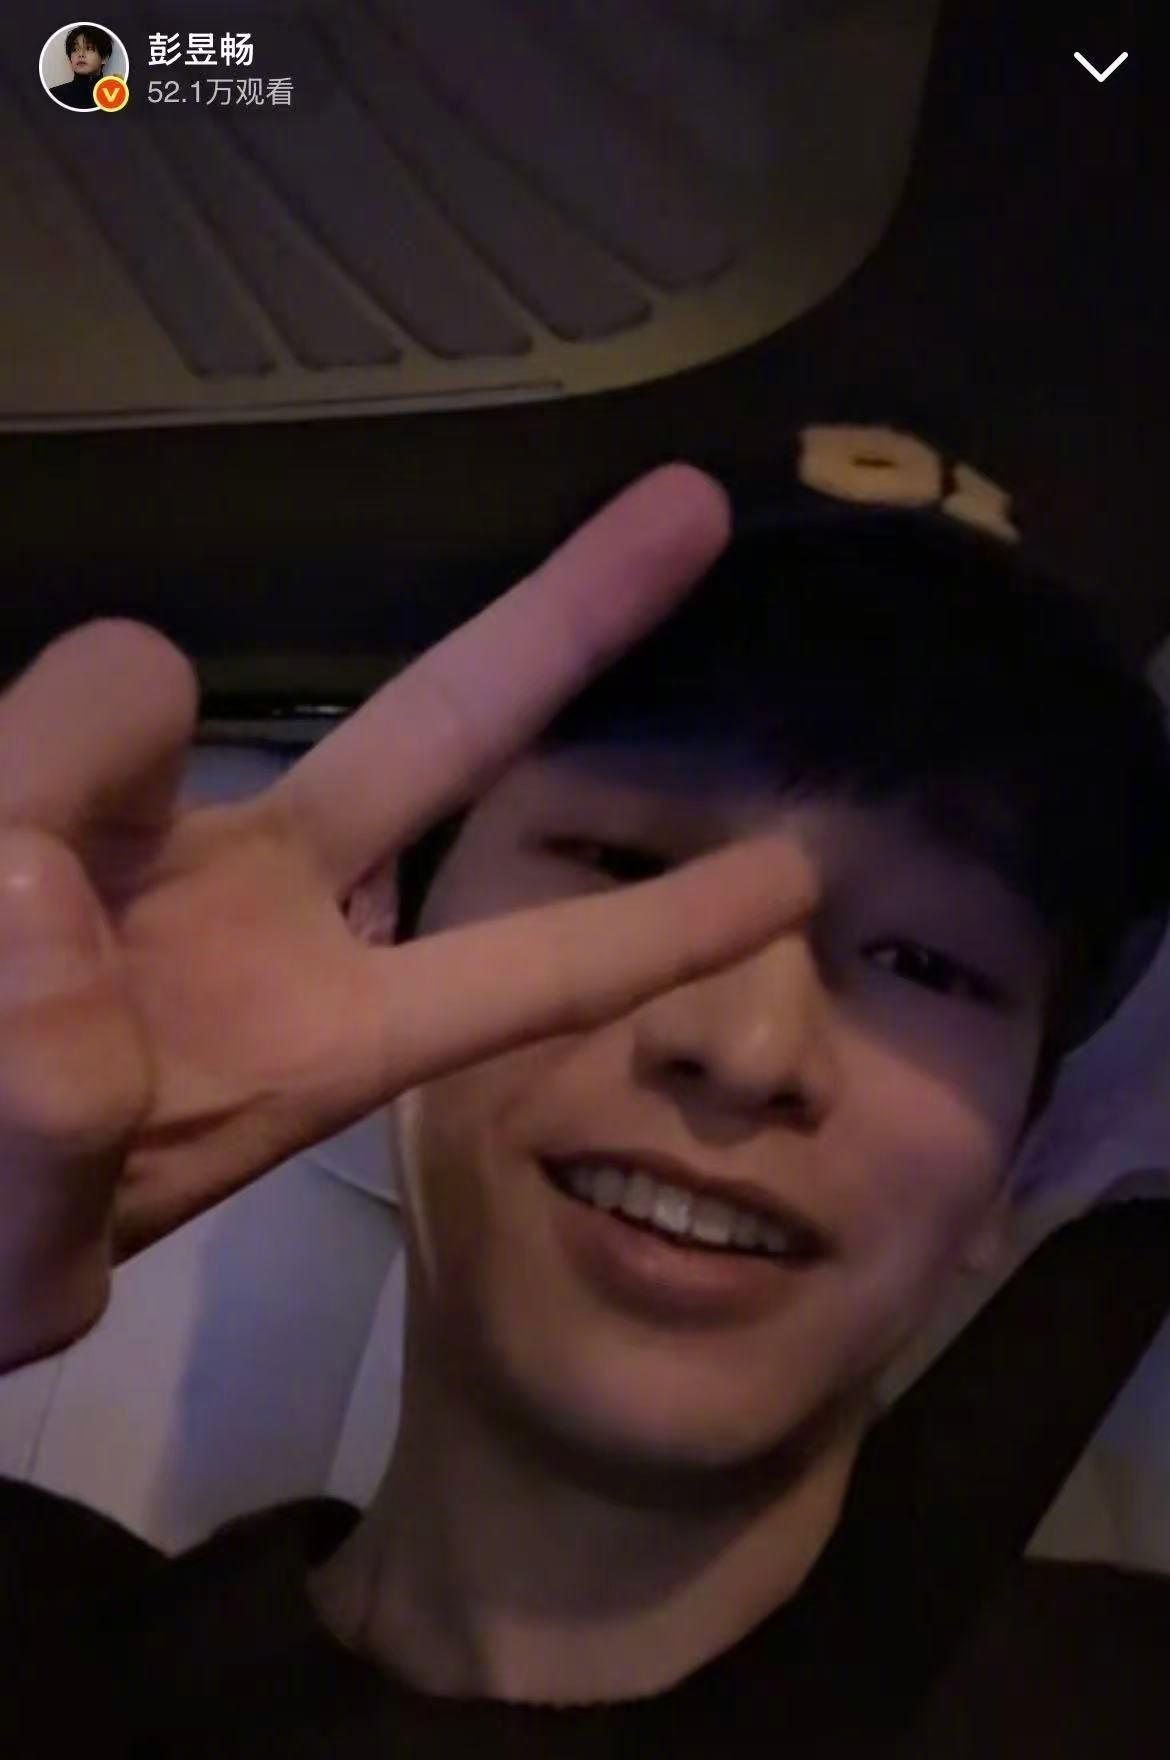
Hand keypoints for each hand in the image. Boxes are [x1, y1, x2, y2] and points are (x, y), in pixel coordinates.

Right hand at [0, 465, 815, 1370]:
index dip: (654, 927)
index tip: (801, 869)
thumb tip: (45, 895)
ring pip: (128, 695)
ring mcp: (127, 831)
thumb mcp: (18, 1247)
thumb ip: (53, 1105)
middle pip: (427, 741)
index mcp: (307, 1037)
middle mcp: (247, 904)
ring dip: (45, 778)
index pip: (514, 975)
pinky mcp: (17, 784)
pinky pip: (16, 736)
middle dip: (562, 624)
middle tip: (700, 506)